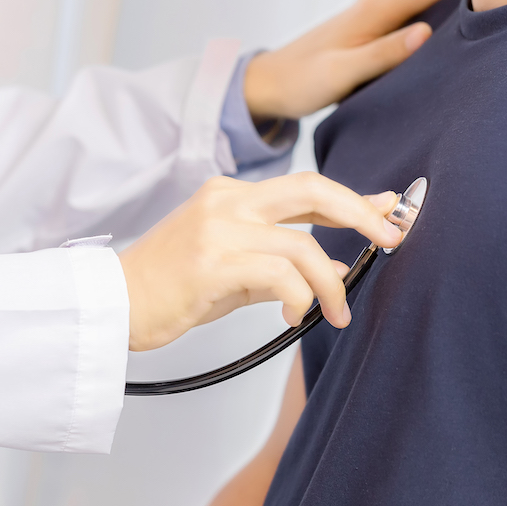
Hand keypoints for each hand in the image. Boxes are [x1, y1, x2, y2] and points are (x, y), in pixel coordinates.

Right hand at [118, 173, 402, 351]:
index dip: (353, 199)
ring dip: (331, 285)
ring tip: (337, 314)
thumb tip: (336, 266)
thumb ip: (281, 261)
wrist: (114, 305)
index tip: (388, 209)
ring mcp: (219, 227)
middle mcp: (227, 201)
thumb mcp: (231, 267)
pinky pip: (280, 275)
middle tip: (392, 240)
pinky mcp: (213, 260)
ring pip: (304, 246)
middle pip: (314, 190)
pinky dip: (300, 298)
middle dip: (362, 214)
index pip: (305, 187)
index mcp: (230, 194)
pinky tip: (295, 317)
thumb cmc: (169, 288)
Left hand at [244, 0, 467, 120]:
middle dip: (472, 0)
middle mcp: (379, 6)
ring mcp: (378, 19)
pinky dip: (435, 33)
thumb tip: (426, 34)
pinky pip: (415, 25)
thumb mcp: (341, 72)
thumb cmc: (300, 81)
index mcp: (376, 8)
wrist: (270, 85)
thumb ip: (382, 53)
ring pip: (429, 9)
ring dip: (455, 19)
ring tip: (490, 38)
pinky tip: (452, 53)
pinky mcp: (375, 35)